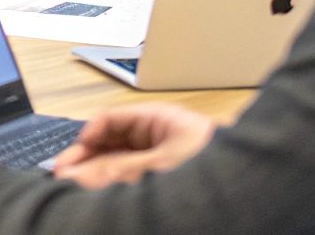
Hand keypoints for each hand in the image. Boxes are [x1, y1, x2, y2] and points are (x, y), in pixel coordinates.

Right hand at [50, 103, 214, 189]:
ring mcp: (161, 160)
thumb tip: (79, 174)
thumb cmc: (218, 165)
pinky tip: (99, 196)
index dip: (87, 137)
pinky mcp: (164, 181)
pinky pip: (129, 181)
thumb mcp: (160, 165)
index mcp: (158, 120)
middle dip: (86, 160)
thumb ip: (117, 169)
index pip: (111, 120)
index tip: (69, 160)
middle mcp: (157, 138)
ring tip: (78, 190)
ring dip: (96, 176)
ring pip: (117, 165)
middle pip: (110, 144)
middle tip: (65, 178)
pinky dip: (112, 188)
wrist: (249, 186)